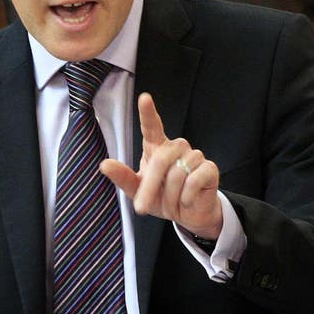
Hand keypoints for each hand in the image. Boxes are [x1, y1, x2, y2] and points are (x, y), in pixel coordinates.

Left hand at [100, 92, 222, 238]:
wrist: (187, 215)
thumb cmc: (161, 199)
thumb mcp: (138, 191)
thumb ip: (123, 178)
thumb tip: (104, 165)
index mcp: (157, 148)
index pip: (151, 126)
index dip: (148, 112)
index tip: (144, 98)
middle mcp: (176, 147)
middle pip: (160, 161)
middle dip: (149, 188)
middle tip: (141, 208)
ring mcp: (194, 156)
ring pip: (177, 174)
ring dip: (170, 196)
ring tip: (173, 202)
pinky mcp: (209, 169)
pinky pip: (194, 181)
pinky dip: (187, 197)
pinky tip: (187, 200)